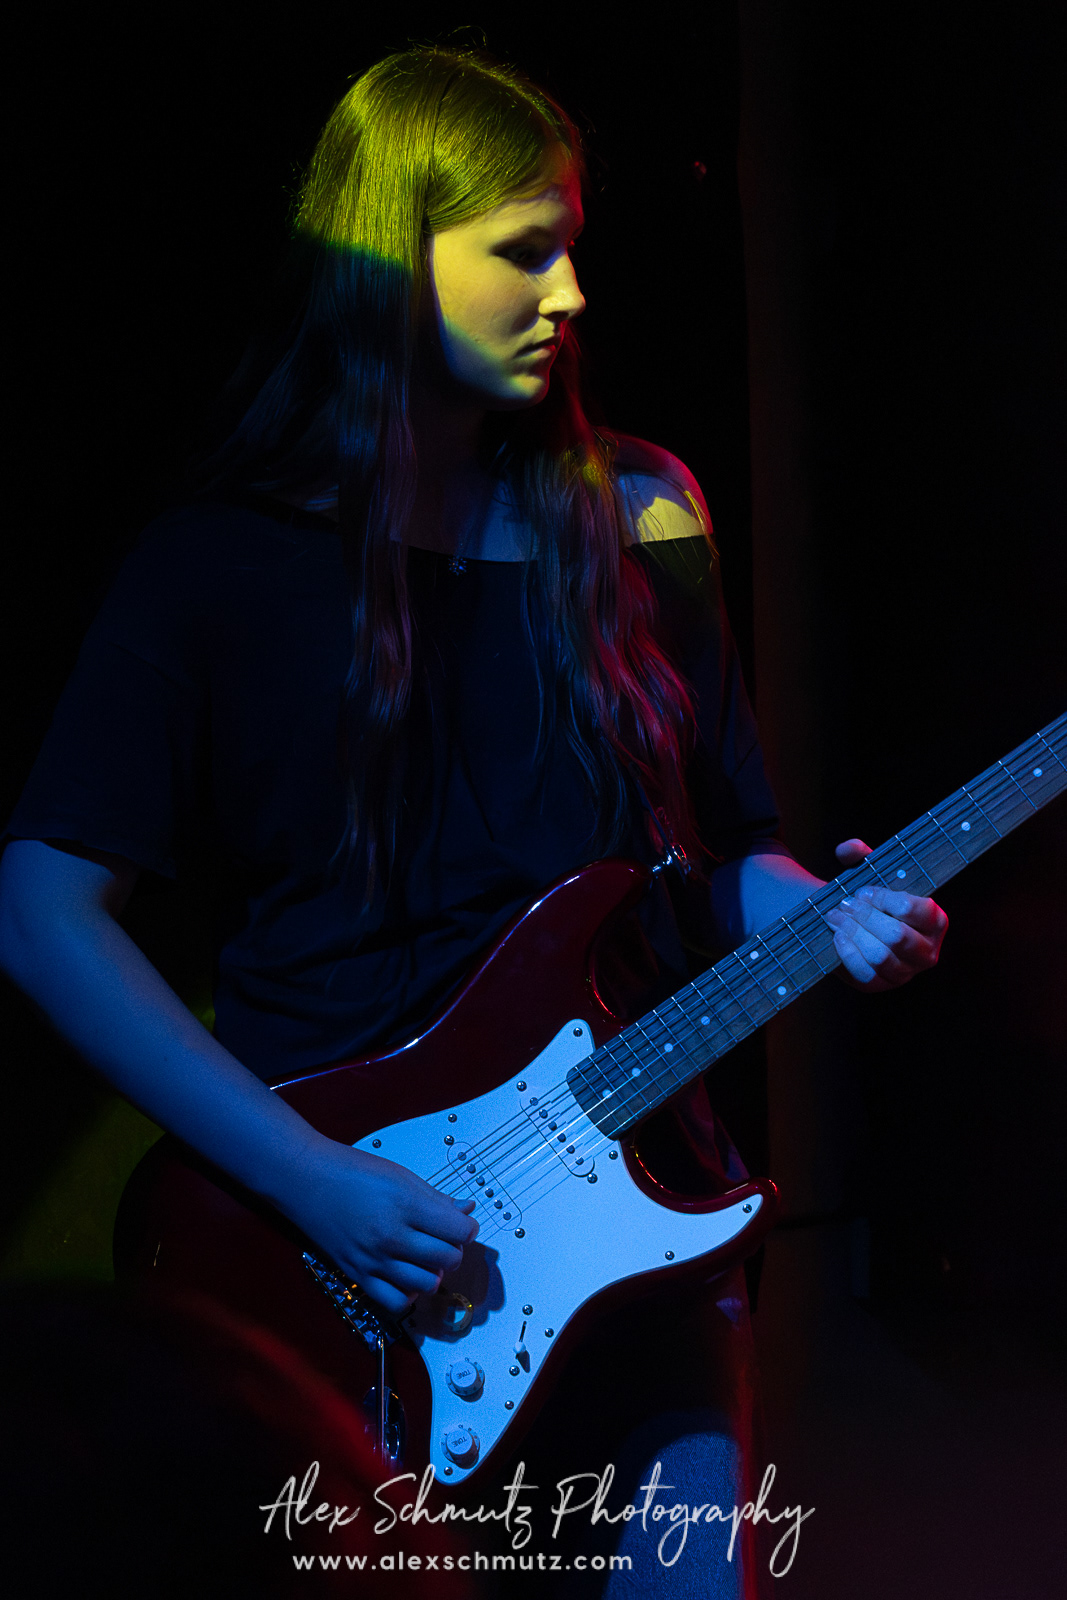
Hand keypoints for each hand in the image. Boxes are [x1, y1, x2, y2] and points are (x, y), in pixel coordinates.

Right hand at [276, 1140, 478, 1317]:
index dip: (467, 1228)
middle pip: (447, 1258)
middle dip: (453, 1249)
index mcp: (406, 1205)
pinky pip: (396, 1302)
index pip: (459, 1231)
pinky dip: (408, 1294)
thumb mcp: (400, 1175)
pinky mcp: (357, 1275)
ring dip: (433, 1271)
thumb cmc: (353, 1171)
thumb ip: (436, 1198)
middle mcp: (391, 1236)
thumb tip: (467, 1210)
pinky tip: (406, 1275)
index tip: (461, 1224)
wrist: (306, 1180)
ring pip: (427, 1283)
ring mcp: (374, 1259)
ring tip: (424, 1256)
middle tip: (443, 1238)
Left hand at [825, 838, 948, 992]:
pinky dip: (847, 952)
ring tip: (835, 917)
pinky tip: (837, 935)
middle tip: (844, 904)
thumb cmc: (871, 899)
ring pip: (881, 956)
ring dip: (852, 933)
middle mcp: (928, 951)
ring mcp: (907, 973)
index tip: (863, 892)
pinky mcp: (882, 985)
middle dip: (864, 917)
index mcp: (936, 921)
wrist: (856, 927)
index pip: (914, 909)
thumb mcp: (869, 872)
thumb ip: (860, 854)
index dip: (883, 899)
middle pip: (896, 936)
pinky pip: (865, 973)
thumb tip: (848, 849)